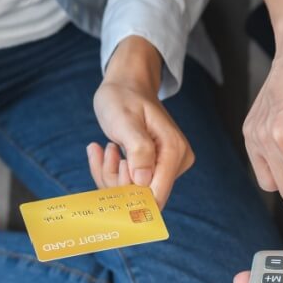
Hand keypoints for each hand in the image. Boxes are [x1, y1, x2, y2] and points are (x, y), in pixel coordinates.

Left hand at [89, 36, 192, 207]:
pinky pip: (129, 184)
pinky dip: (112, 172)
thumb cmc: (124, 97)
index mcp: (174, 151)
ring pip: (132, 192)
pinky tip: (106, 151)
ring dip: (110, 174)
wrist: (127, 86)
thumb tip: (143, 181)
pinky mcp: (154, 170)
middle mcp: (176, 163)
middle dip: (115, 180)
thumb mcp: (125, 119)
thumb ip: (138, 149)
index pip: (156, 195)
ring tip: (106, 148)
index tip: (115, 168)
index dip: (129, 194)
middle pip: (142, 196)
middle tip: (107, 150)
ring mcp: (166, 168)